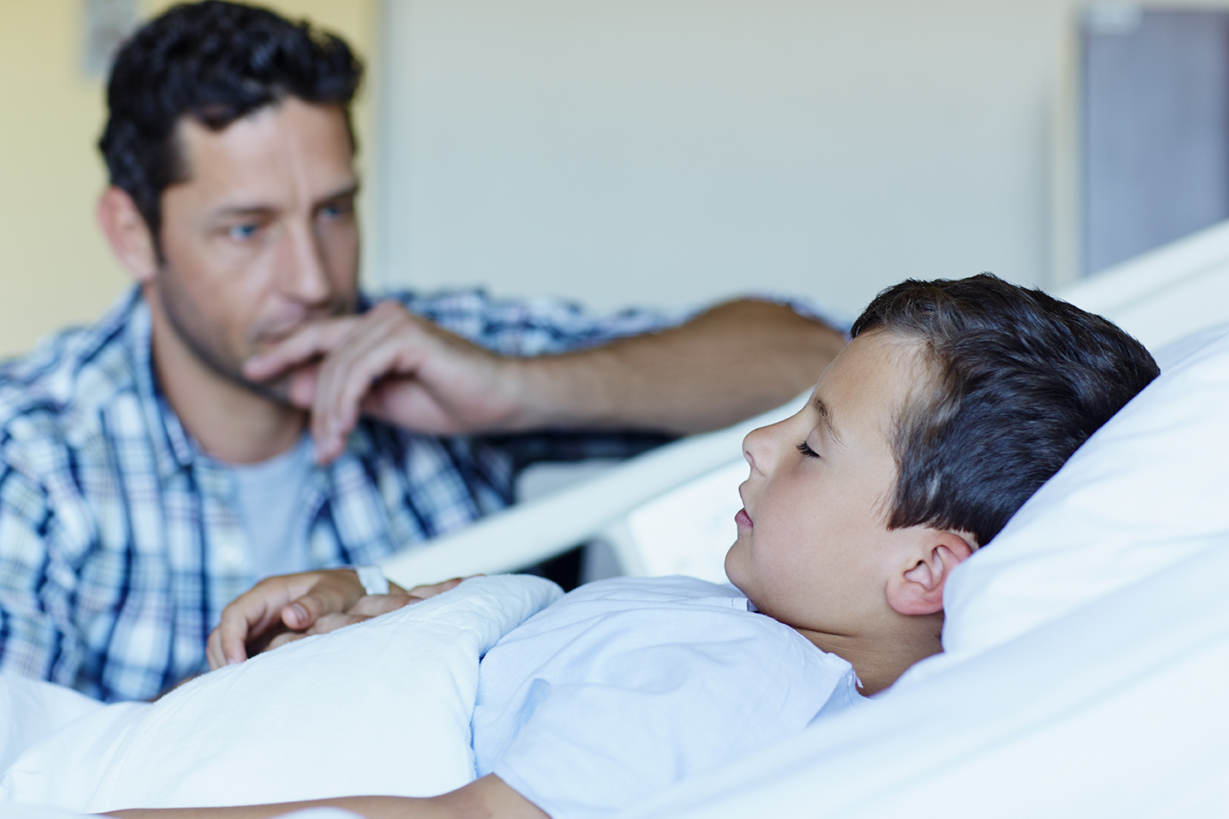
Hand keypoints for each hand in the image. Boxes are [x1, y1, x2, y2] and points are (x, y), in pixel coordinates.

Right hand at [206, 570, 467, 668]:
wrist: (355, 594)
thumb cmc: (344, 591)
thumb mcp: (334, 593)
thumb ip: (315, 604)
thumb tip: (291, 616)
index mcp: (270, 592)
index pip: (235, 613)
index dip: (231, 639)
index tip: (237, 665)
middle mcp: (258, 607)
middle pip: (222, 633)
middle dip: (224, 658)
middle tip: (238, 686)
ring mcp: (258, 625)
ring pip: (226, 647)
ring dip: (230, 667)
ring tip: (244, 692)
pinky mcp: (262, 640)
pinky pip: (242, 656)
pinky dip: (242, 671)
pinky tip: (253, 689)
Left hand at [243, 301, 524, 463]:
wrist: (502, 401)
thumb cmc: (452, 399)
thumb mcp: (384, 402)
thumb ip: (345, 395)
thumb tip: (295, 391)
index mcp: (376, 328)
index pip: (318, 336)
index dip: (282, 352)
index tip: (254, 372)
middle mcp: (383, 317)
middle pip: (323, 356)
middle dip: (313, 406)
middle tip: (317, 448)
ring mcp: (395, 323)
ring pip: (338, 367)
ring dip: (330, 414)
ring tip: (332, 448)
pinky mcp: (408, 337)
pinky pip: (359, 370)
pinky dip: (347, 403)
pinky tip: (347, 430)